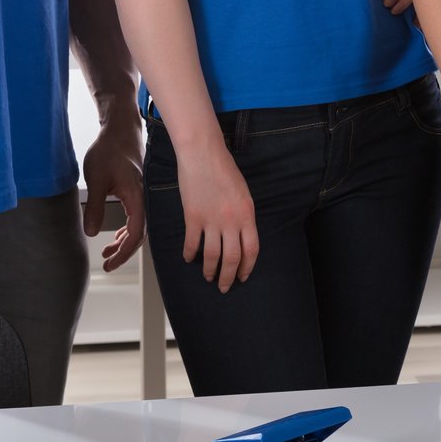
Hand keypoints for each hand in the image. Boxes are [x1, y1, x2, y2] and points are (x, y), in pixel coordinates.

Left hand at [78, 117, 146, 271]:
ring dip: (124, 241)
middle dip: (124, 251)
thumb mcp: (96, 179)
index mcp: (136, 197)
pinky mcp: (135, 190)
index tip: (110, 264)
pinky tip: (115, 234)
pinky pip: (135, 216)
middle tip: (107, 264)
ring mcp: (140, 195)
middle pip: (139, 234)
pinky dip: (126, 229)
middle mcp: (143, 198)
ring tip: (107, 252)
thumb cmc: (109, 150)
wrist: (120, 129)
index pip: (136, 234)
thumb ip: (96, 207)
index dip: (124, 252)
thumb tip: (92, 233)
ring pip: (137, 226)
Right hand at [174, 137, 258, 291]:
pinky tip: (189, 259)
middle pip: (232, 258)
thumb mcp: (243, 193)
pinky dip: (190, 254)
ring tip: (208, 277)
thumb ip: (244, 215)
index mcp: (247, 215)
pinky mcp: (193, 217)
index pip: (251, 250)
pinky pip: (192, 243)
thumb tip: (241, 236)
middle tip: (225, 287)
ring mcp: (211, 220)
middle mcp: (231, 221)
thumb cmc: (225, 170)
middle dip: (228, 276)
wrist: (203, 154)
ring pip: (212, 255)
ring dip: (210, 270)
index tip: (243, 276)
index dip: (247, 267)